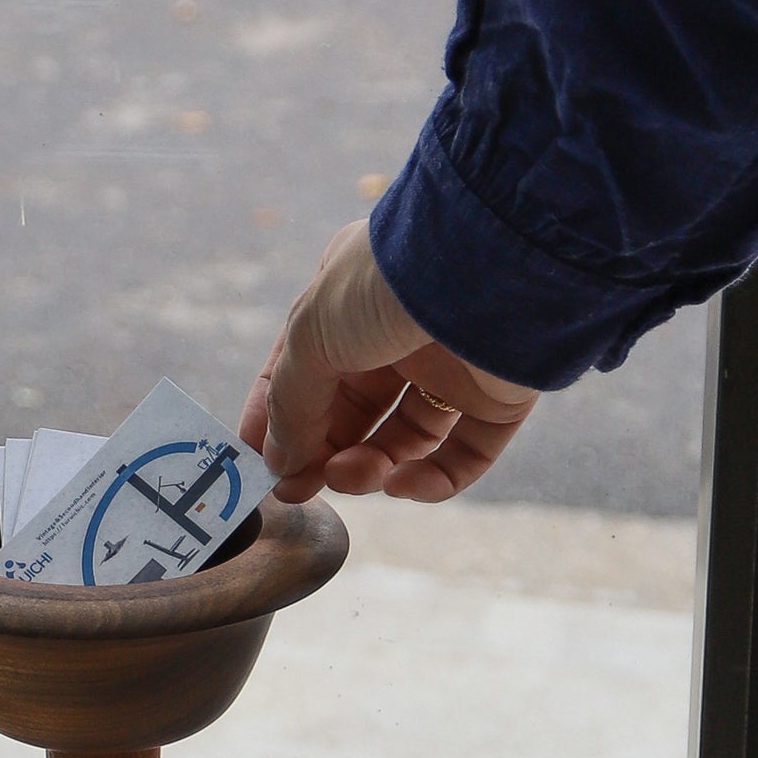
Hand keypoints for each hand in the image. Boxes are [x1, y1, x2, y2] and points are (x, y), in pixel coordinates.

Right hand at [241, 218, 538, 503]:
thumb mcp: (310, 336)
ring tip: (351, 476)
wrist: (488, 270)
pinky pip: (464, 455)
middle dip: (323, 452)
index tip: (260, 463)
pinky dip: (431, 480)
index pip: (305, 367)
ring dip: (370, 467)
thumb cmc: (385, 285)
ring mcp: (451, 366)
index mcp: (351, 300)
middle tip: (298, 488)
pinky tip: (401, 483)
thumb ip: (289, 403)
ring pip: (404, 439)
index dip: (279, 417)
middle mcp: (400, 331)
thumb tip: (277, 461)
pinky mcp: (498, 398)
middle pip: (353, 412)